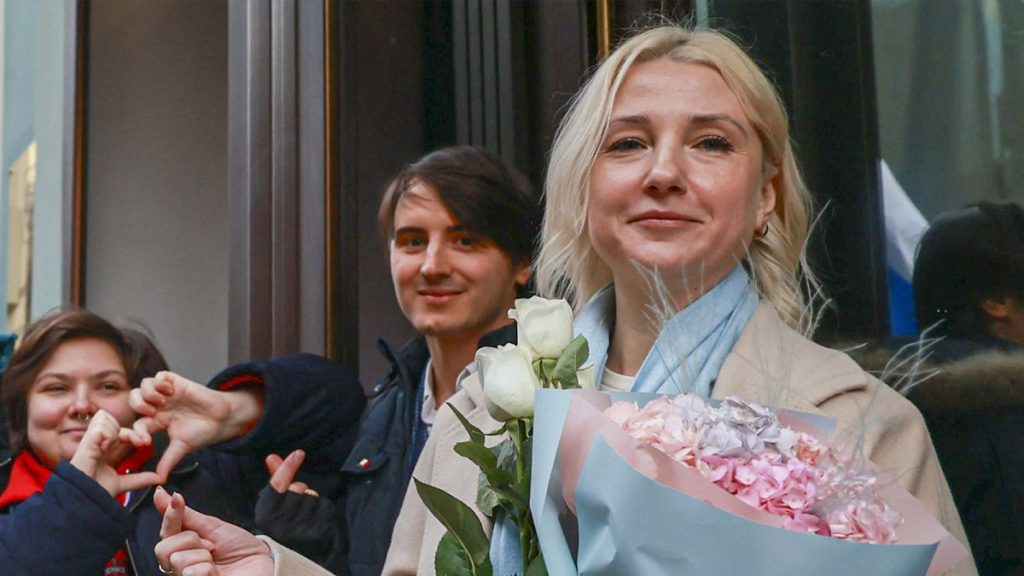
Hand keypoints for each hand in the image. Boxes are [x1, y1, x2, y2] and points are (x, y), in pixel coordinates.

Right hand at [68, 409, 161, 496]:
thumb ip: (140, 478)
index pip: (121, 431)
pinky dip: (108, 434)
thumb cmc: (96, 492)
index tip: (145, 443)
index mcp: (103, 449)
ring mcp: (89, 441)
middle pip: (112, 419)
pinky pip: (100, 426)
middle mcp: (96, 442)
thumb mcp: (123, 483)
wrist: (83, 501)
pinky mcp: (85, 442)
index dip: (134, 434)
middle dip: (130, 430)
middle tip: (140, 442)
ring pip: (104, 417)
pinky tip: (105, 448)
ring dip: (116, 430)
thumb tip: (160, 478)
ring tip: (115, 447)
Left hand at [122, 371, 263, 477]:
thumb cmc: (203, 432)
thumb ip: (168, 461)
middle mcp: (158, 407)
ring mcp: (166, 394)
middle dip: (137, 407)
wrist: (222, 419)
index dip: (134, 433)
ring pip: (142, 386)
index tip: (144, 441)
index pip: (136, 424)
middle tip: (152, 415)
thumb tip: (158, 480)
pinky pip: (159, 376)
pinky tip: (170, 391)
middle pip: (134, 401)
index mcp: (156, 422)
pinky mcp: (176, 383)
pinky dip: (159, 382)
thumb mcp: (181, 447)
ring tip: (162, 403)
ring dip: (147, 395)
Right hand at [154, 487, 274, 575]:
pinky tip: (216, 573)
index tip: (177, 499)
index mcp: (183, 548)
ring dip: (203, 556)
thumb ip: (185, 514)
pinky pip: (189, 573)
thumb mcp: (212, 526)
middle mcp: (179, 566)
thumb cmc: (239, 547)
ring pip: (177, 560)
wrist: (263, 563)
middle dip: (191, 540)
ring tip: (216, 561)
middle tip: (212, 546)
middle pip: (163, 548)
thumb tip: (160, 493)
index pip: (165, 531)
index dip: (170, 514)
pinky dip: (206, 570)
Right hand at [256, 450, 336, 564]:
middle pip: (297, 488)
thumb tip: (272, 456)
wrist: (302, 557)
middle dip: (300, 491)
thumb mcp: (275, 505)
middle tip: (296, 505)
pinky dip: (324, 508)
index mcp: (264, 517)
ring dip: (312, 501)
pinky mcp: (318, 534)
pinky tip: (317, 519)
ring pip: (312, 496)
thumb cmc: (287, 525)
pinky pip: (326, 505)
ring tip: (306, 514)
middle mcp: (279, 525)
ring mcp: (299, 531)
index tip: (299, 453)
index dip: (288, 466)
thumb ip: (276, 480)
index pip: (277, 484)